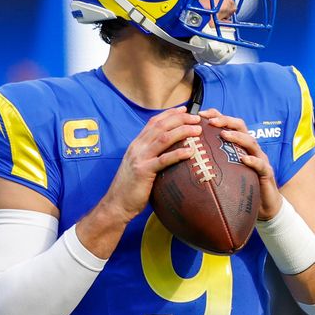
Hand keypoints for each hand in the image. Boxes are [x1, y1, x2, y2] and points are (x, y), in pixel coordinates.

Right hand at [100, 107, 201, 222]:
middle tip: (197, 118)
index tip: (185, 110)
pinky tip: (191, 152)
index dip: (170, 114)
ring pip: (164, 138)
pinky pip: (163, 160)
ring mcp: (140, 158)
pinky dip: (178, 154)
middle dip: (180, 119)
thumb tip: (167, 152)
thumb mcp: (139, 166)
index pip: (154, 122)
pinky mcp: (143, 171)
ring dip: (182, 131)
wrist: (116, 204)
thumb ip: (149, 156)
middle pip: (161, 126)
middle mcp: (137, 147)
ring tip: (197, 130)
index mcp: (136, 144)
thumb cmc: (130, 188)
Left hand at [200, 109, 281, 219]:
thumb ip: (212, 160)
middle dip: (226, 121)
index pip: (229, 124)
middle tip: (211, 121)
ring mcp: (260, 158)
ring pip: (251, 142)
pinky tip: (243, 160)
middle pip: (241, 126)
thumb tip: (186, 155)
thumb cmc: (240, 185)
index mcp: (239, 144)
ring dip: (237, 137)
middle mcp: (250, 148)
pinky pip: (261, 165)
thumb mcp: (225, 169)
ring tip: (224, 135)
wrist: (262, 203)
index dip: (217, 115)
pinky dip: (252, 160)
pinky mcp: (266, 172)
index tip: (200, 114)